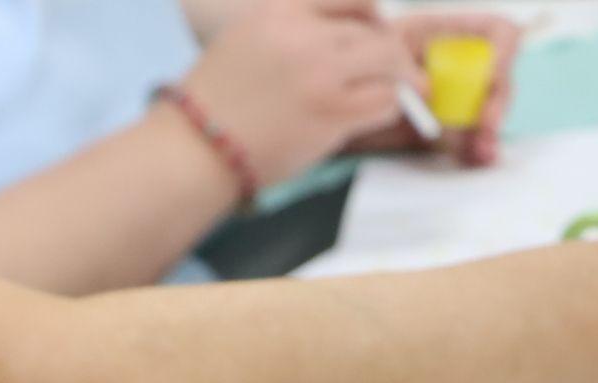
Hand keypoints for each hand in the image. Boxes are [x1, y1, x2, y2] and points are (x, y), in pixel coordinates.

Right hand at [182, 0, 413, 186]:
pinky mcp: (331, 112)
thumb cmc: (205, 110)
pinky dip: (390, 107)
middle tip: (403, 72)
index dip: (371, 14)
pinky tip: (383, 115)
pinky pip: (384, 101)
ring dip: (400, 79)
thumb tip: (332, 45)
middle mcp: (304, 36)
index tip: (377, 29)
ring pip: (388, 62)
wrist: (190, 152)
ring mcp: (320, 73)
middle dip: (392, 54)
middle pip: (373, 32)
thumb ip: (285, 35)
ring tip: (406, 93)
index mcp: (279, 14)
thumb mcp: (240, 45)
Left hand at [347, 14, 521, 164]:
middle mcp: (454, 64)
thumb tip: (436, 95)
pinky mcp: (446, 127)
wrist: (323, 112)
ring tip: (482, 152)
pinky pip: (471, 137)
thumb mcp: (379, 78)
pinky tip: (480, 158)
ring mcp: (454, 96)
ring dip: (489, 131)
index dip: (502, 51)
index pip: (495, 32)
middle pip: (497, 75)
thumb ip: (411, 84)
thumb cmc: (347, 80)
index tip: (491, 78)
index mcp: (441, 35)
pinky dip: (477, 149)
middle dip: (497, 102)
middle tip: (486, 126)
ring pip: (488, 108)